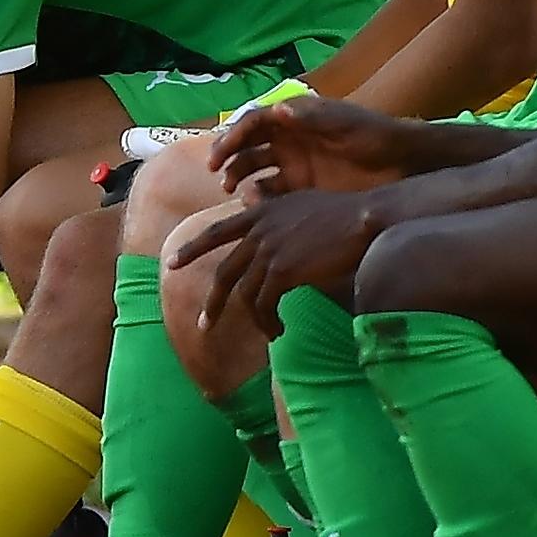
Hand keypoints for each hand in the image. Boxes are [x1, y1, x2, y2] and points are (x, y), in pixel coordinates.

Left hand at [169, 184, 379, 336]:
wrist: (365, 218)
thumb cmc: (344, 212)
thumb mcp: (301, 203)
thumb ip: (277, 213)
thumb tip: (263, 220)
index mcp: (261, 212)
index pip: (217, 231)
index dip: (192, 248)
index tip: (171, 263)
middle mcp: (259, 230)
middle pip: (225, 271)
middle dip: (213, 301)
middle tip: (204, 324)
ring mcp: (268, 250)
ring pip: (245, 293)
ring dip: (252, 319)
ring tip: (267, 333)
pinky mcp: (282, 270)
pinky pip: (265, 303)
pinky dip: (268, 320)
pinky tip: (278, 330)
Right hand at [208, 95, 426, 196]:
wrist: (403, 164)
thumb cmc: (375, 136)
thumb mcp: (345, 124)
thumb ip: (312, 118)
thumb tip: (277, 110)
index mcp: (294, 119)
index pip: (253, 124)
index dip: (232, 136)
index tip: (220, 154)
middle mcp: (289, 141)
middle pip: (247, 148)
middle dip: (230, 160)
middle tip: (221, 178)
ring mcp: (295, 167)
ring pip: (256, 173)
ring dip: (242, 181)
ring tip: (240, 195)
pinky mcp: (304, 190)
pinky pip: (274, 196)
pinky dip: (262, 201)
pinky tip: (259, 208)